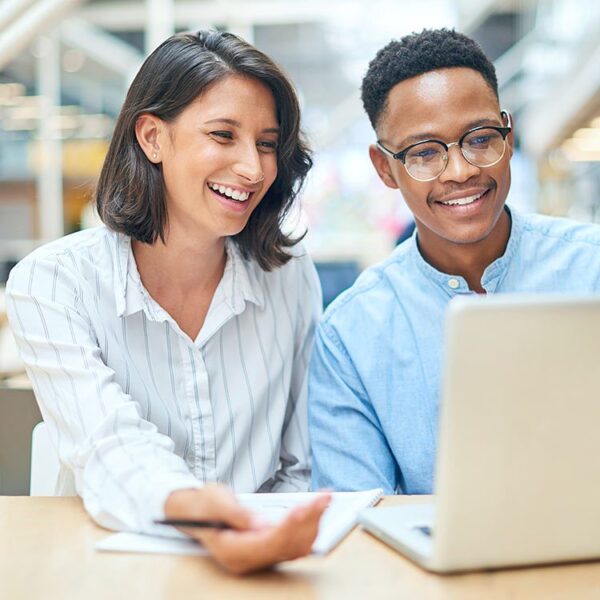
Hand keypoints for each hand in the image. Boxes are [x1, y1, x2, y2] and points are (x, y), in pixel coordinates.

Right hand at [164, 484, 329, 573]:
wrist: (197, 510)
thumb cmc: (204, 505)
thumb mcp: (216, 502)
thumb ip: (237, 514)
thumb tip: (260, 524)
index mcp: (233, 552)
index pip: (268, 543)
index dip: (289, 526)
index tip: (304, 507)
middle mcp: (248, 559)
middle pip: (286, 545)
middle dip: (308, 520)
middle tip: (323, 497)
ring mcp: (260, 556)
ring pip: (295, 545)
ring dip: (313, 522)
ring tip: (325, 499)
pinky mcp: (269, 547)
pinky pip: (294, 542)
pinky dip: (308, 524)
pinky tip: (317, 509)